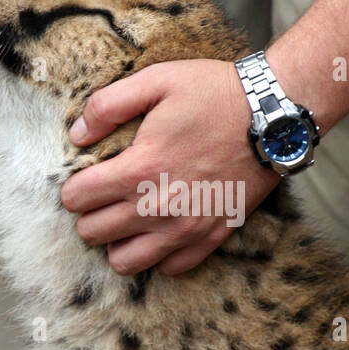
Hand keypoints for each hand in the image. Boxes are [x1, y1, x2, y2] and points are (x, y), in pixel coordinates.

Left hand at [60, 59, 278, 274]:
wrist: (274, 117)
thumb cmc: (215, 94)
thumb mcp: (156, 81)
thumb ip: (107, 106)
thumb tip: (76, 135)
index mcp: (139, 168)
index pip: (77, 199)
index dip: (74, 187)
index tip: (86, 178)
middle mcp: (159, 207)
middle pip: (93, 234)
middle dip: (91, 214)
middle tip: (105, 197)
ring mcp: (186, 228)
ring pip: (125, 261)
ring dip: (118, 241)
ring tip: (128, 218)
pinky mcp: (212, 237)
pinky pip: (170, 268)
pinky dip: (159, 254)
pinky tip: (161, 229)